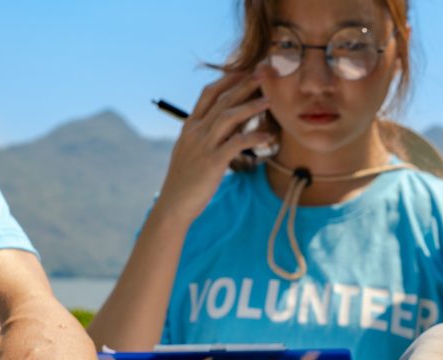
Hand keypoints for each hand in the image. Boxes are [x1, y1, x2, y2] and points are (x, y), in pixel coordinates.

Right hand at [153, 69, 273, 225]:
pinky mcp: (212, 163)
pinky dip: (253, 137)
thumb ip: (210, 135)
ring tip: (269, 100)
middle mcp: (195, 132)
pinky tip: (267, 136)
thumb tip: (236, 123)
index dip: (228, 80)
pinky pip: (236, 144)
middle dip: (244, 85)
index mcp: (190, 127)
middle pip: (222, 100)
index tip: (246, 71)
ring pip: (228, 117)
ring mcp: (203, 146)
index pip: (208, 94)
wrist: (173, 206)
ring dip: (251, 106)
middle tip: (263, 74)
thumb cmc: (186, 181)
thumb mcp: (193, 152)